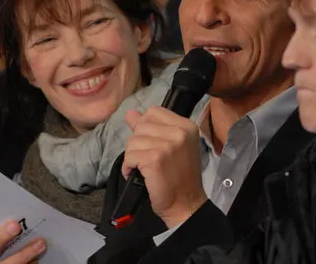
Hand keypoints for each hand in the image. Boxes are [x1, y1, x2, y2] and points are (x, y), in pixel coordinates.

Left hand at [123, 107, 206, 227]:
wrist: (186, 203)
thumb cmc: (180, 176)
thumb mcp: (173, 146)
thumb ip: (155, 128)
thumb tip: (131, 113)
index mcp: (186, 126)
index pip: (154, 112)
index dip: (146, 127)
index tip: (152, 143)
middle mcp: (179, 132)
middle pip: (141, 125)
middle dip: (138, 143)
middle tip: (149, 159)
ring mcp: (167, 145)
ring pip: (133, 141)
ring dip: (133, 156)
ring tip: (145, 168)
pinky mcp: (155, 159)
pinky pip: (129, 156)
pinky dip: (128, 167)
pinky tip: (139, 174)